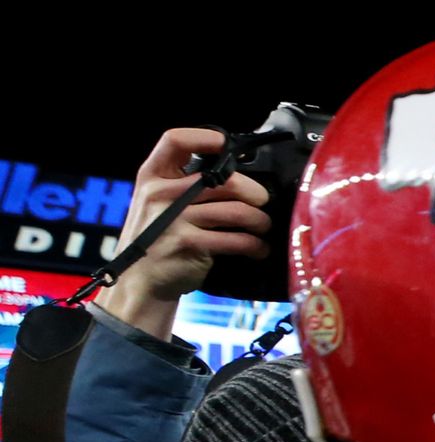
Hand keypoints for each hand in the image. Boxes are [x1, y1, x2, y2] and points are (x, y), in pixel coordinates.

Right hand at [94, 129, 271, 339]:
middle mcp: (160, 193)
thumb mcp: (161, 203)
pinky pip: (236, 240)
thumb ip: (187, 185)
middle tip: (262, 201)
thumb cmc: (160, 238)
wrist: (142, 280)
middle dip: (253, 192)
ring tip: (262, 227)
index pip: (174, 140)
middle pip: (222, 179)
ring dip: (259, 221)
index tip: (228, 145)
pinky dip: (254, 245)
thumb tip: (238, 173)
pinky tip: (258, 248)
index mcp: (152, 176)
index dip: (206, 138)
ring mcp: (173, 219)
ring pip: (236, 211)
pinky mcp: (188, 243)